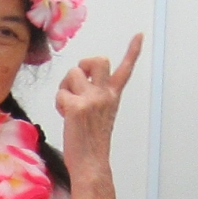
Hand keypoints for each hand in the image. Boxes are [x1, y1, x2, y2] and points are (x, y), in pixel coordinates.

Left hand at [53, 33, 144, 164]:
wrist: (91, 163)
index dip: (133, 51)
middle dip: (84, 64)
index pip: (125, 70)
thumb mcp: (100, 114)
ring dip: (65, 86)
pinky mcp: (77, 107)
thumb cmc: (91, 141)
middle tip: (79, 80)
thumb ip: (95, 96)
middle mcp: (105, 95)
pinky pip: (60, 93)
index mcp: (113, 97)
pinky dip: (58, 103)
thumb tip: (78, 84)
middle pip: (98, 60)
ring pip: (73, 73)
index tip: (139, 35)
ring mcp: (92, 100)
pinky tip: (64, 116)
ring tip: (68, 104)